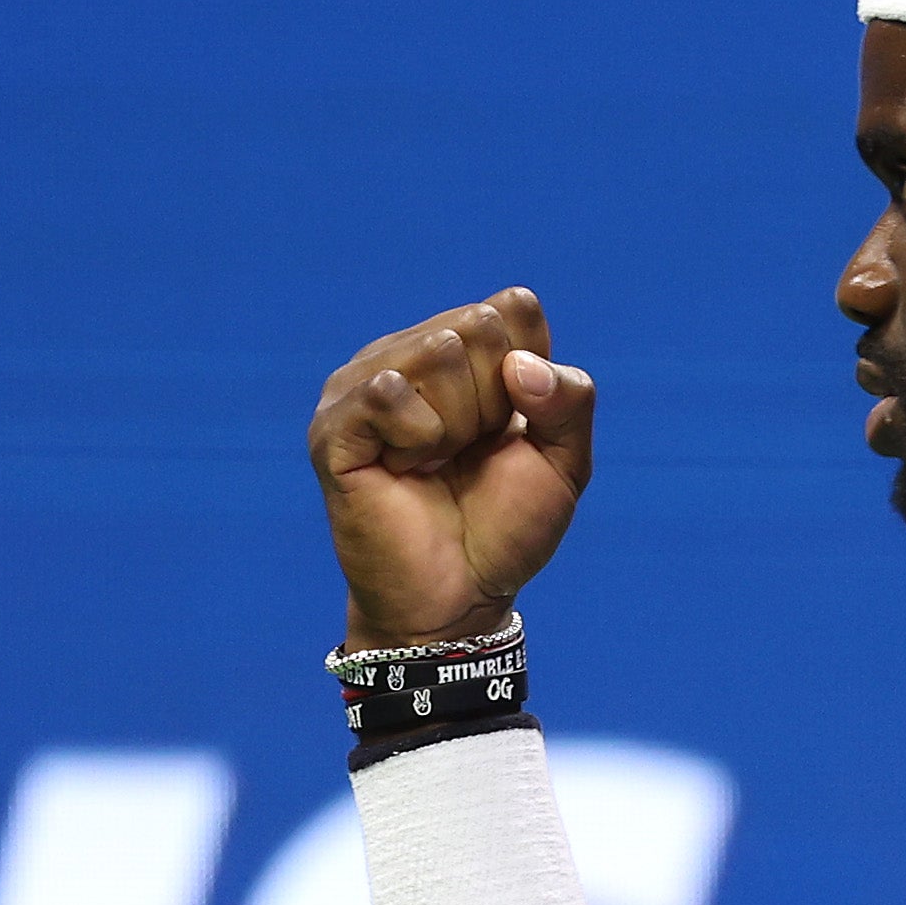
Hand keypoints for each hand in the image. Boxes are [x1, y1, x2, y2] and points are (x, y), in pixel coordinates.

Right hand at [310, 287, 597, 643]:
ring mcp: (363, 384)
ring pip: (436, 350)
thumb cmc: (505, 527)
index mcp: (461, 347)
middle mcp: (408, 352)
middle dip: (494, 402)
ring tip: (436, 462)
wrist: (461, 597)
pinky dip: (418, 438)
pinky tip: (406, 470)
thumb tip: (520, 366)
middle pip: (477, 324)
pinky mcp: (334, 425)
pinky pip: (387, 392)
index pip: (513, 307)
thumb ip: (571, 399)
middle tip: (469, 452)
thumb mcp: (565, 461)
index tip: (509, 430)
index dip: (530, 376)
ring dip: (458, 424)